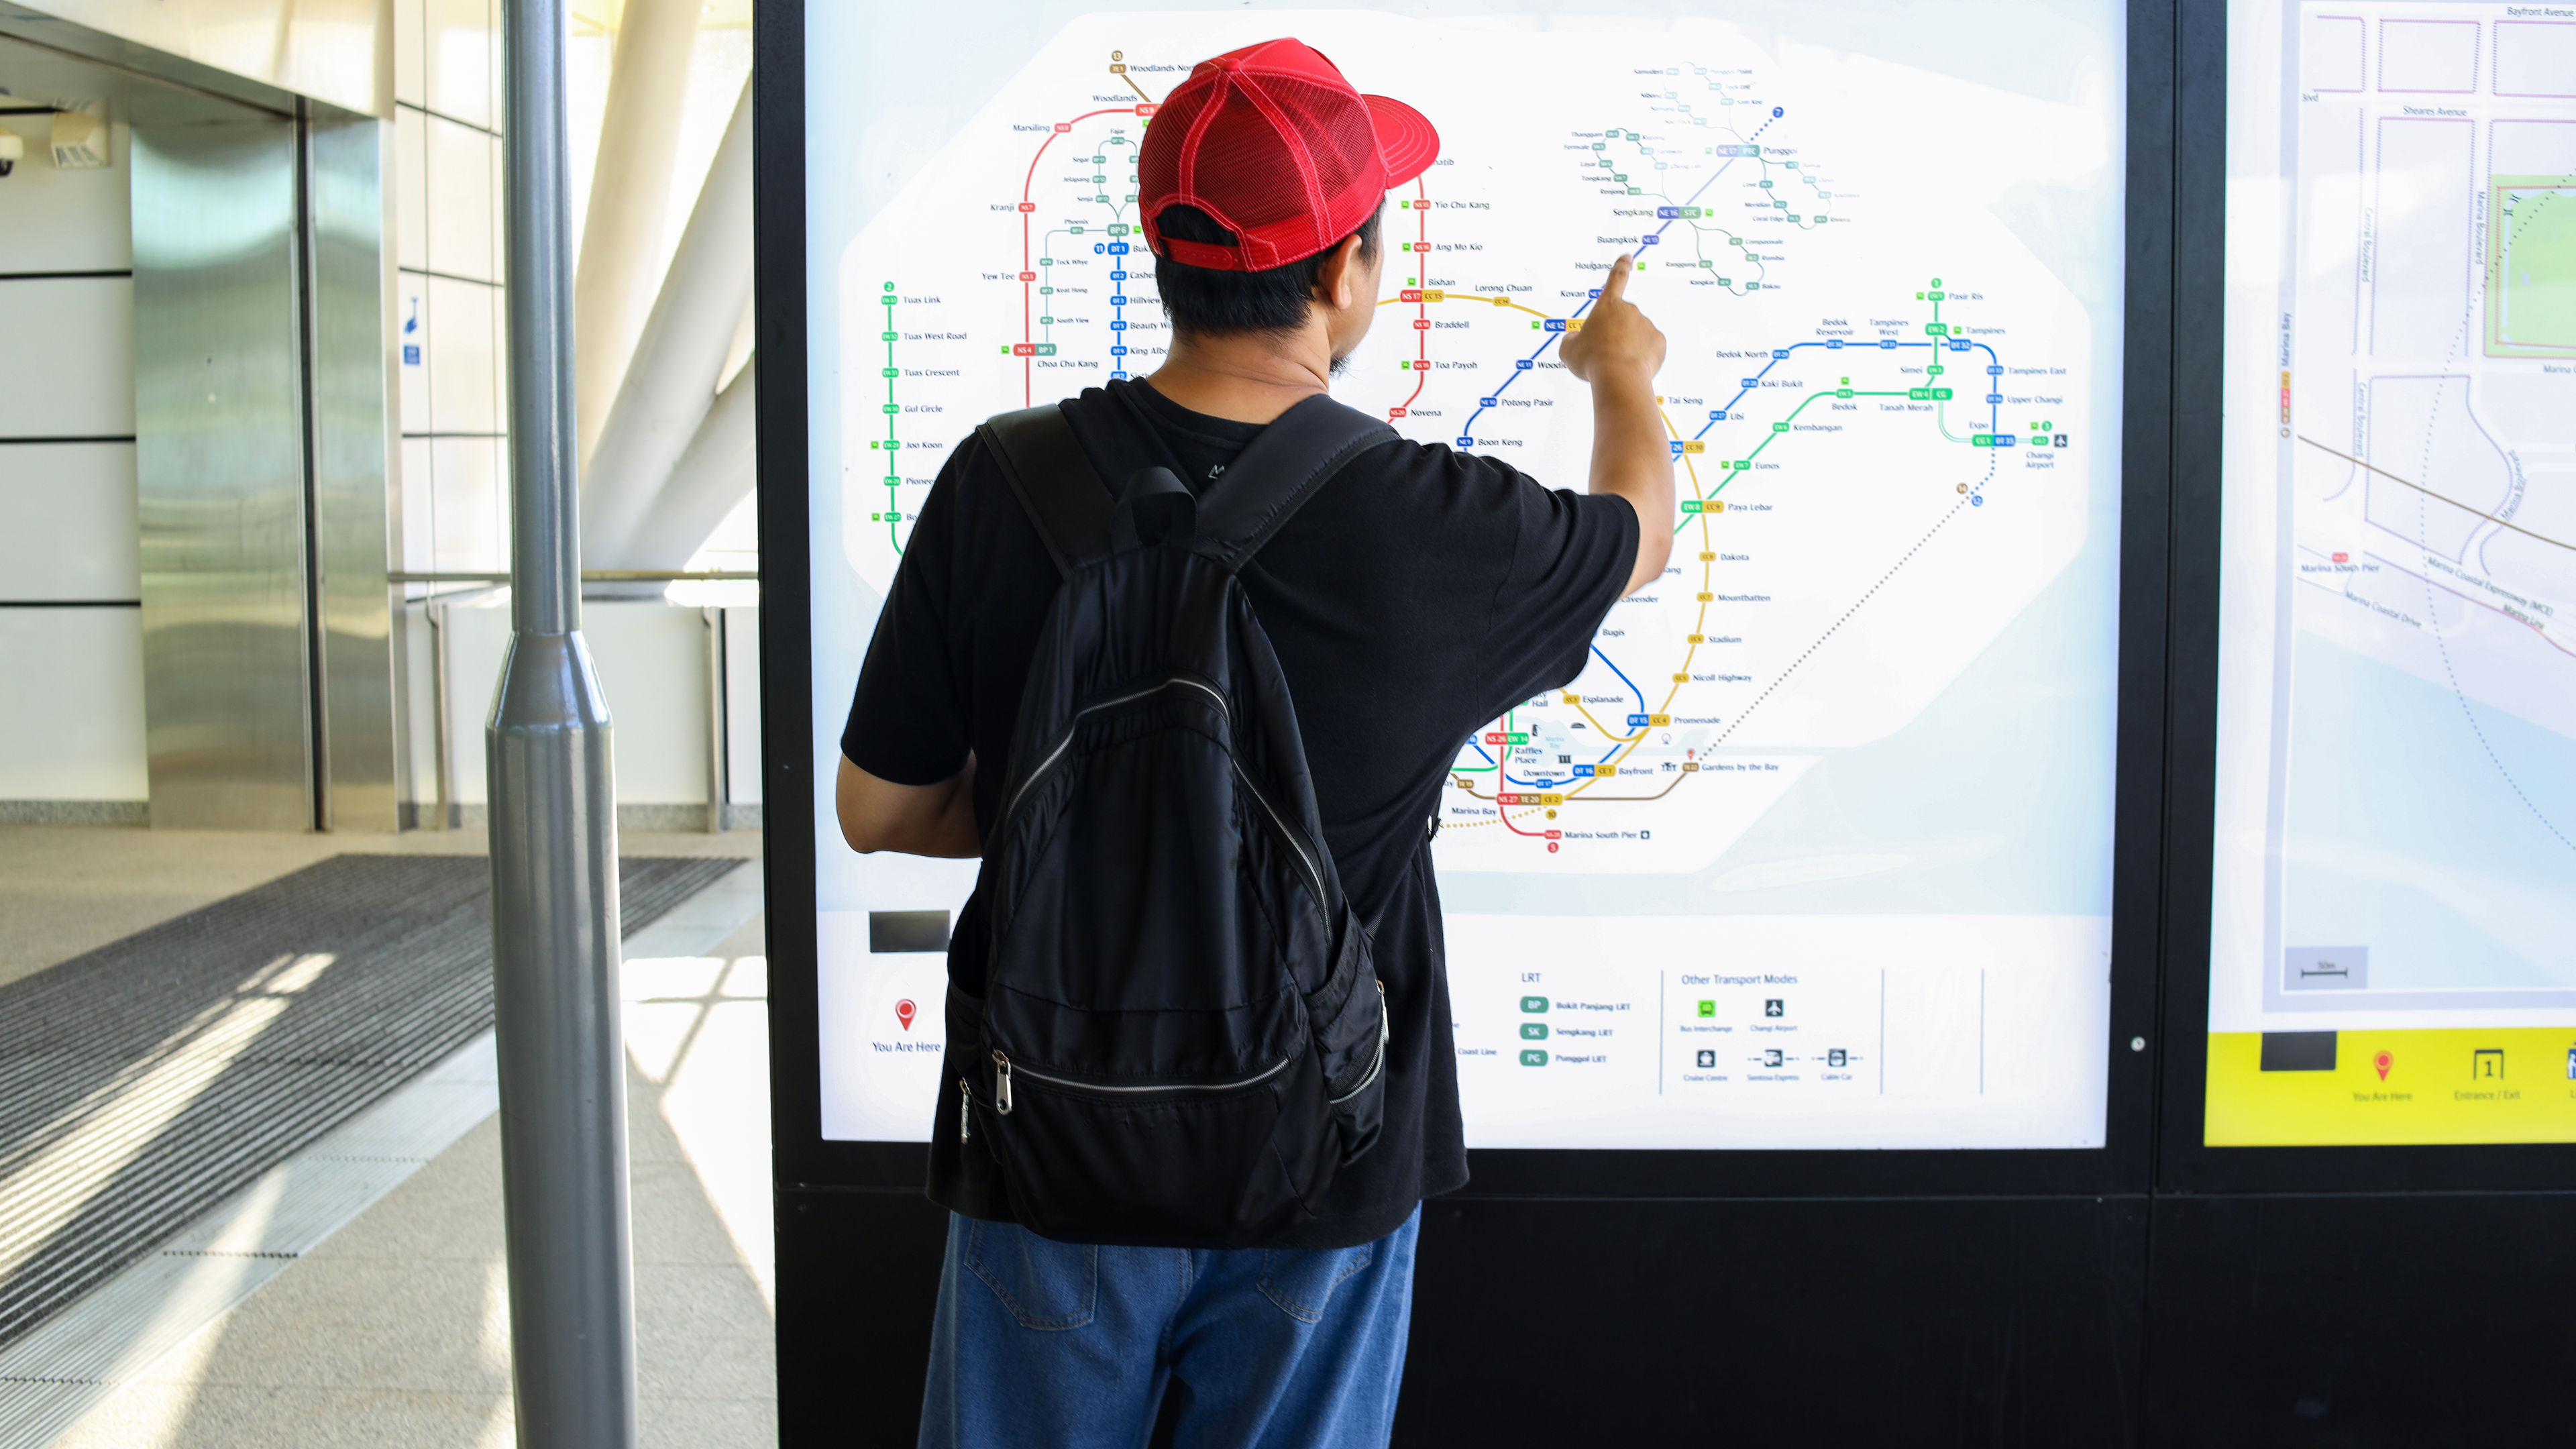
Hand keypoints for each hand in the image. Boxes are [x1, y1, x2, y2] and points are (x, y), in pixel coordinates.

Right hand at [1560, 255, 1665, 383]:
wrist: (1618, 376)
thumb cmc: (1591, 359)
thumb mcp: (1568, 349)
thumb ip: (1572, 340)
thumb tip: (1575, 340)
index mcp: (1607, 305)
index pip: (1616, 279)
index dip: (1621, 267)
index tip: (1628, 257)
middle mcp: (1629, 310)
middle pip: (1622, 321)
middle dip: (1616, 335)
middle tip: (1604, 355)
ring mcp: (1646, 325)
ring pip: (1636, 336)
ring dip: (1628, 348)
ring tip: (1616, 365)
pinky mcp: (1658, 342)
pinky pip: (1649, 349)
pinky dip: (1642, 358)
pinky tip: (1631, 368)